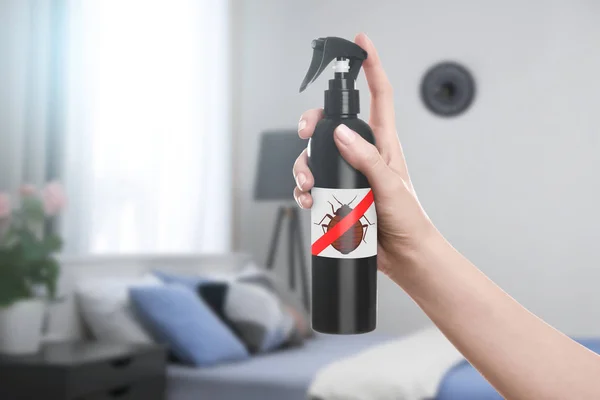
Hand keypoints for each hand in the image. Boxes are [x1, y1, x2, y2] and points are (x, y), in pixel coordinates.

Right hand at [292, 33, 435, 277]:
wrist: (404, 255)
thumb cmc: (408, 220)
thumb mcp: (390, 186)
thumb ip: (366, 159)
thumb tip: (340, 133)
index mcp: (384, 144)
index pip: (379, 97)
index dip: (371, 67)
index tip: (361, 44)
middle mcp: (363, 154)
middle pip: (332, 125)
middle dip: (312, 124)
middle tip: (305, 133)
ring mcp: (349, 175)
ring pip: (316, 157)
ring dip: (304, 167)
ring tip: (308, 185)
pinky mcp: (338, 195)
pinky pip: (313, 185)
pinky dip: (304, 191)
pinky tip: (308, 201)